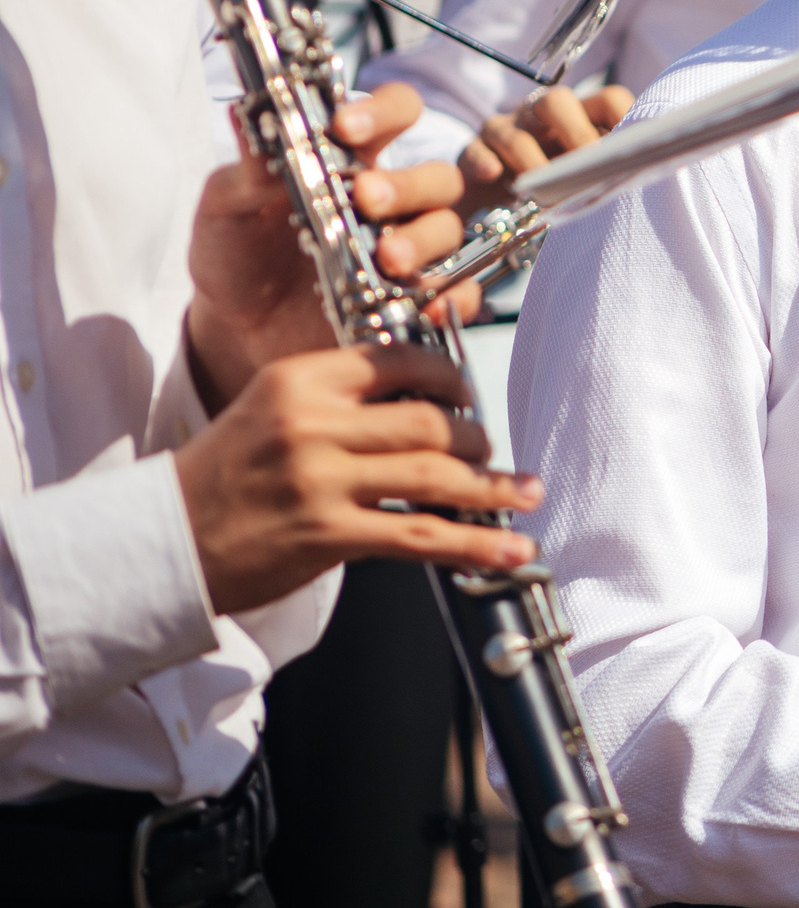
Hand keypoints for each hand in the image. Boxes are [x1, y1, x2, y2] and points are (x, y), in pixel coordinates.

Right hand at [172, 343, 540, 614]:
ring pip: (435, 476)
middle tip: (488, 450)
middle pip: (430, 421)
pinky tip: (509, 548)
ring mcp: (321, 481)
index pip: (399, 361)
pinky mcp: (328, 535)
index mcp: (301, 380)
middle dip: (475, 438)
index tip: (467, 394)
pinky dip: (474, 544)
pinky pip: (420, 536)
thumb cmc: (224, 475)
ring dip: (493, 486)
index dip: (449, 378)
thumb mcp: (272, 409)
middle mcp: (313, 423)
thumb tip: (425, 400)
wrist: (162, 541)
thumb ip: (341, 399)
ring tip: (525, 492)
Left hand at [187, 83, 479, 411]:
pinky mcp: (412, 300)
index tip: (346, 127)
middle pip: (435, 175)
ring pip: (448, 229)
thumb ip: (247, 169)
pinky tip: (426, 306)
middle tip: (367, 199)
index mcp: (353, 159)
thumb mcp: (228, 206)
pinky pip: (458, 294)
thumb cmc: (236, 252)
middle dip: (406, 184)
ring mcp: (406, 249)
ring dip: (423, 240)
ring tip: (388, 259)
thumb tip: (242, 114)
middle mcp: (389, 201)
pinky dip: (452, 299)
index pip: (396, 113)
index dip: (384, 111)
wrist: (234, 326)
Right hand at [458, 84, 632, 215]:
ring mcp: (507, 129)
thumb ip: (612, 168)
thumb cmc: (558, 185)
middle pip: (557, 101)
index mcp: (582, 116)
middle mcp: (544, 116)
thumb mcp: (588, 175)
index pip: (608, 100)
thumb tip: (649, 175)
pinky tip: (494, 177)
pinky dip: (484, 162)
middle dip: (575, 134)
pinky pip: (476, 150)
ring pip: (515, 130)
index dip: (623, 117)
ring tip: (544, 194)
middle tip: (586, 169)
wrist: (498, 202)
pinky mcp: (476, 151)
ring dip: (531, 162)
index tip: (633, 149)